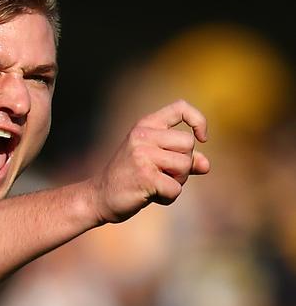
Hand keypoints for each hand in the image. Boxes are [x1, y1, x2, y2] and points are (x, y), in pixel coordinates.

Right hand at [90, 99, 209, 223]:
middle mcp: (142, 135)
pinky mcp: (145, 176)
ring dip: (177, 181)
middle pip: (188, 144)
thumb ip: (180, 159)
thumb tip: (206, 165)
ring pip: (185, 165)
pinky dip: (168, 197)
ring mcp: (142, 155)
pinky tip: (150, 195)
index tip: (201, 138)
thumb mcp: (154, 161)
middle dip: (184, 163)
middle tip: (164, 174)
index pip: (181, 108)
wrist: (99, 197)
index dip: (198, 121)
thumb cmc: (129, 178)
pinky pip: (176, 188)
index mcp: (145, 126)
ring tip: (156, 184)